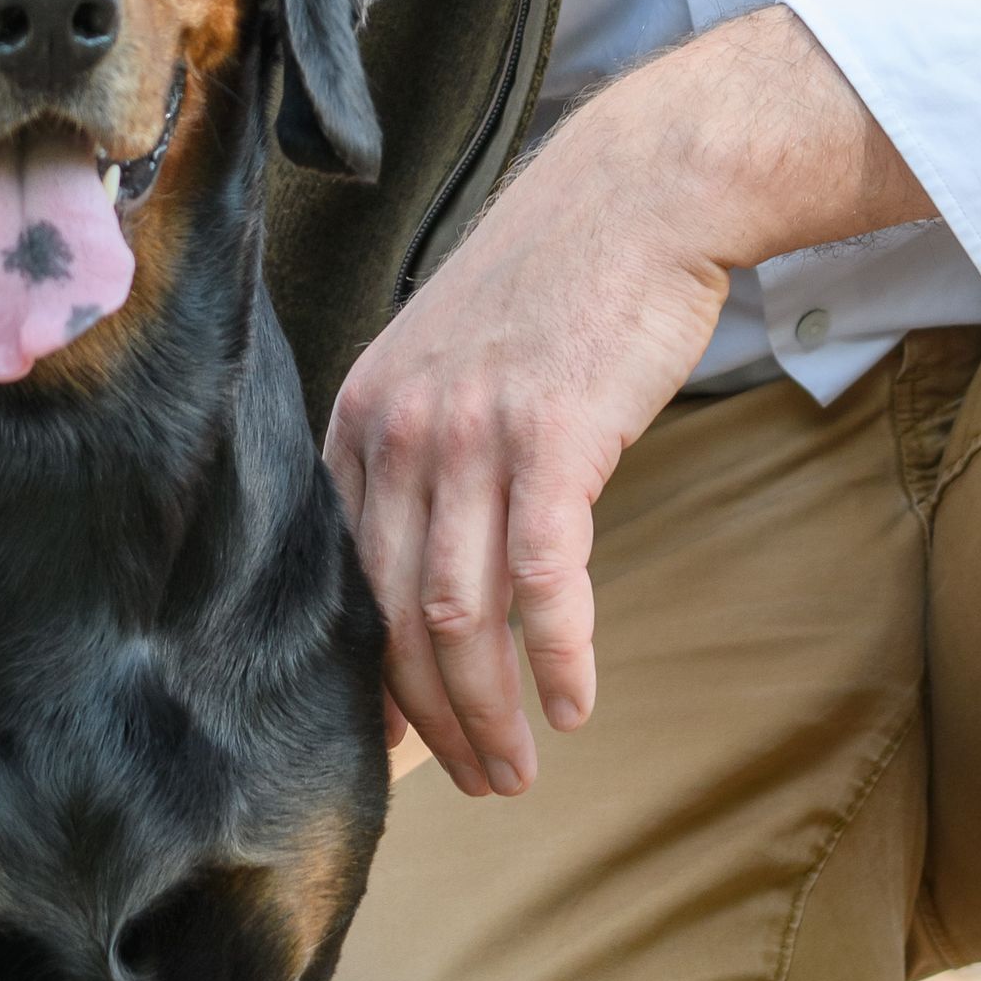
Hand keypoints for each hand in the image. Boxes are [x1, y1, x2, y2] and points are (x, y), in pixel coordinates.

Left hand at [325, 11, 924, 797]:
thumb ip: (421, 465)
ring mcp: (472, 435)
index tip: (400, 750)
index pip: (346, 583)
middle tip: (474, 783)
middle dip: (431, 721)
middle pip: (396, 617)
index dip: (372, 680)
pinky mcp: (553, 437)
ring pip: (460, 616)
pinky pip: (542, 580)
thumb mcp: (449, 369)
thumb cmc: (554, 293)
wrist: (635, 197)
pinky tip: (574, 704)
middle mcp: (398, 431)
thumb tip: (422, 583)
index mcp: (360, 421)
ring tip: (517, 768)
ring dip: (489, 711)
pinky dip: (557, 657)